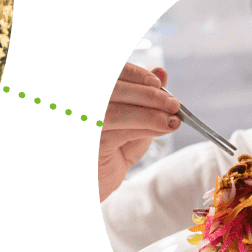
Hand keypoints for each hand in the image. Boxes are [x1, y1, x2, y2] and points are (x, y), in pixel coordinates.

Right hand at [99, 64, 180, 202]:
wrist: (97, 179)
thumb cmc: (110, 145)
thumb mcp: (130, 116)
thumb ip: (143, 95)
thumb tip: (161, 72)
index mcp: (92, 94)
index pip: (113, 74)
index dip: (135, 74)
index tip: (157, 82)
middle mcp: (78, 107)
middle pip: (115, 90)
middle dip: (148, 95)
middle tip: (173, 104)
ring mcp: (86, 122)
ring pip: (117, 113)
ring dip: (150, 114)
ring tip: (171, 119)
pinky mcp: (94, 143)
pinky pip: (121, 133)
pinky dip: (146, 128)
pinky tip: (162, 128)